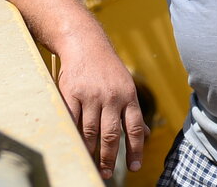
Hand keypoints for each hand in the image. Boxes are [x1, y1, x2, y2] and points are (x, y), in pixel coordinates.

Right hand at [57, 37, 146, 179]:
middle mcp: (111, 96)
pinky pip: (73, 120)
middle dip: (110, 157)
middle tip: (107, 173)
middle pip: (111, 134)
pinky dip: (74, 134)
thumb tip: (145, 135)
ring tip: (91, 162)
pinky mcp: (72, 93)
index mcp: (128, 96)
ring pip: (91, 131)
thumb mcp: (126, 86)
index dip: (136, 150)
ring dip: (91, 151)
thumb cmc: (108, 69)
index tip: (134, 167)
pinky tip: (75, 145)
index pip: (134, 128)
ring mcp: (91, 95)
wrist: (85, 44)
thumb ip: (133, 111)